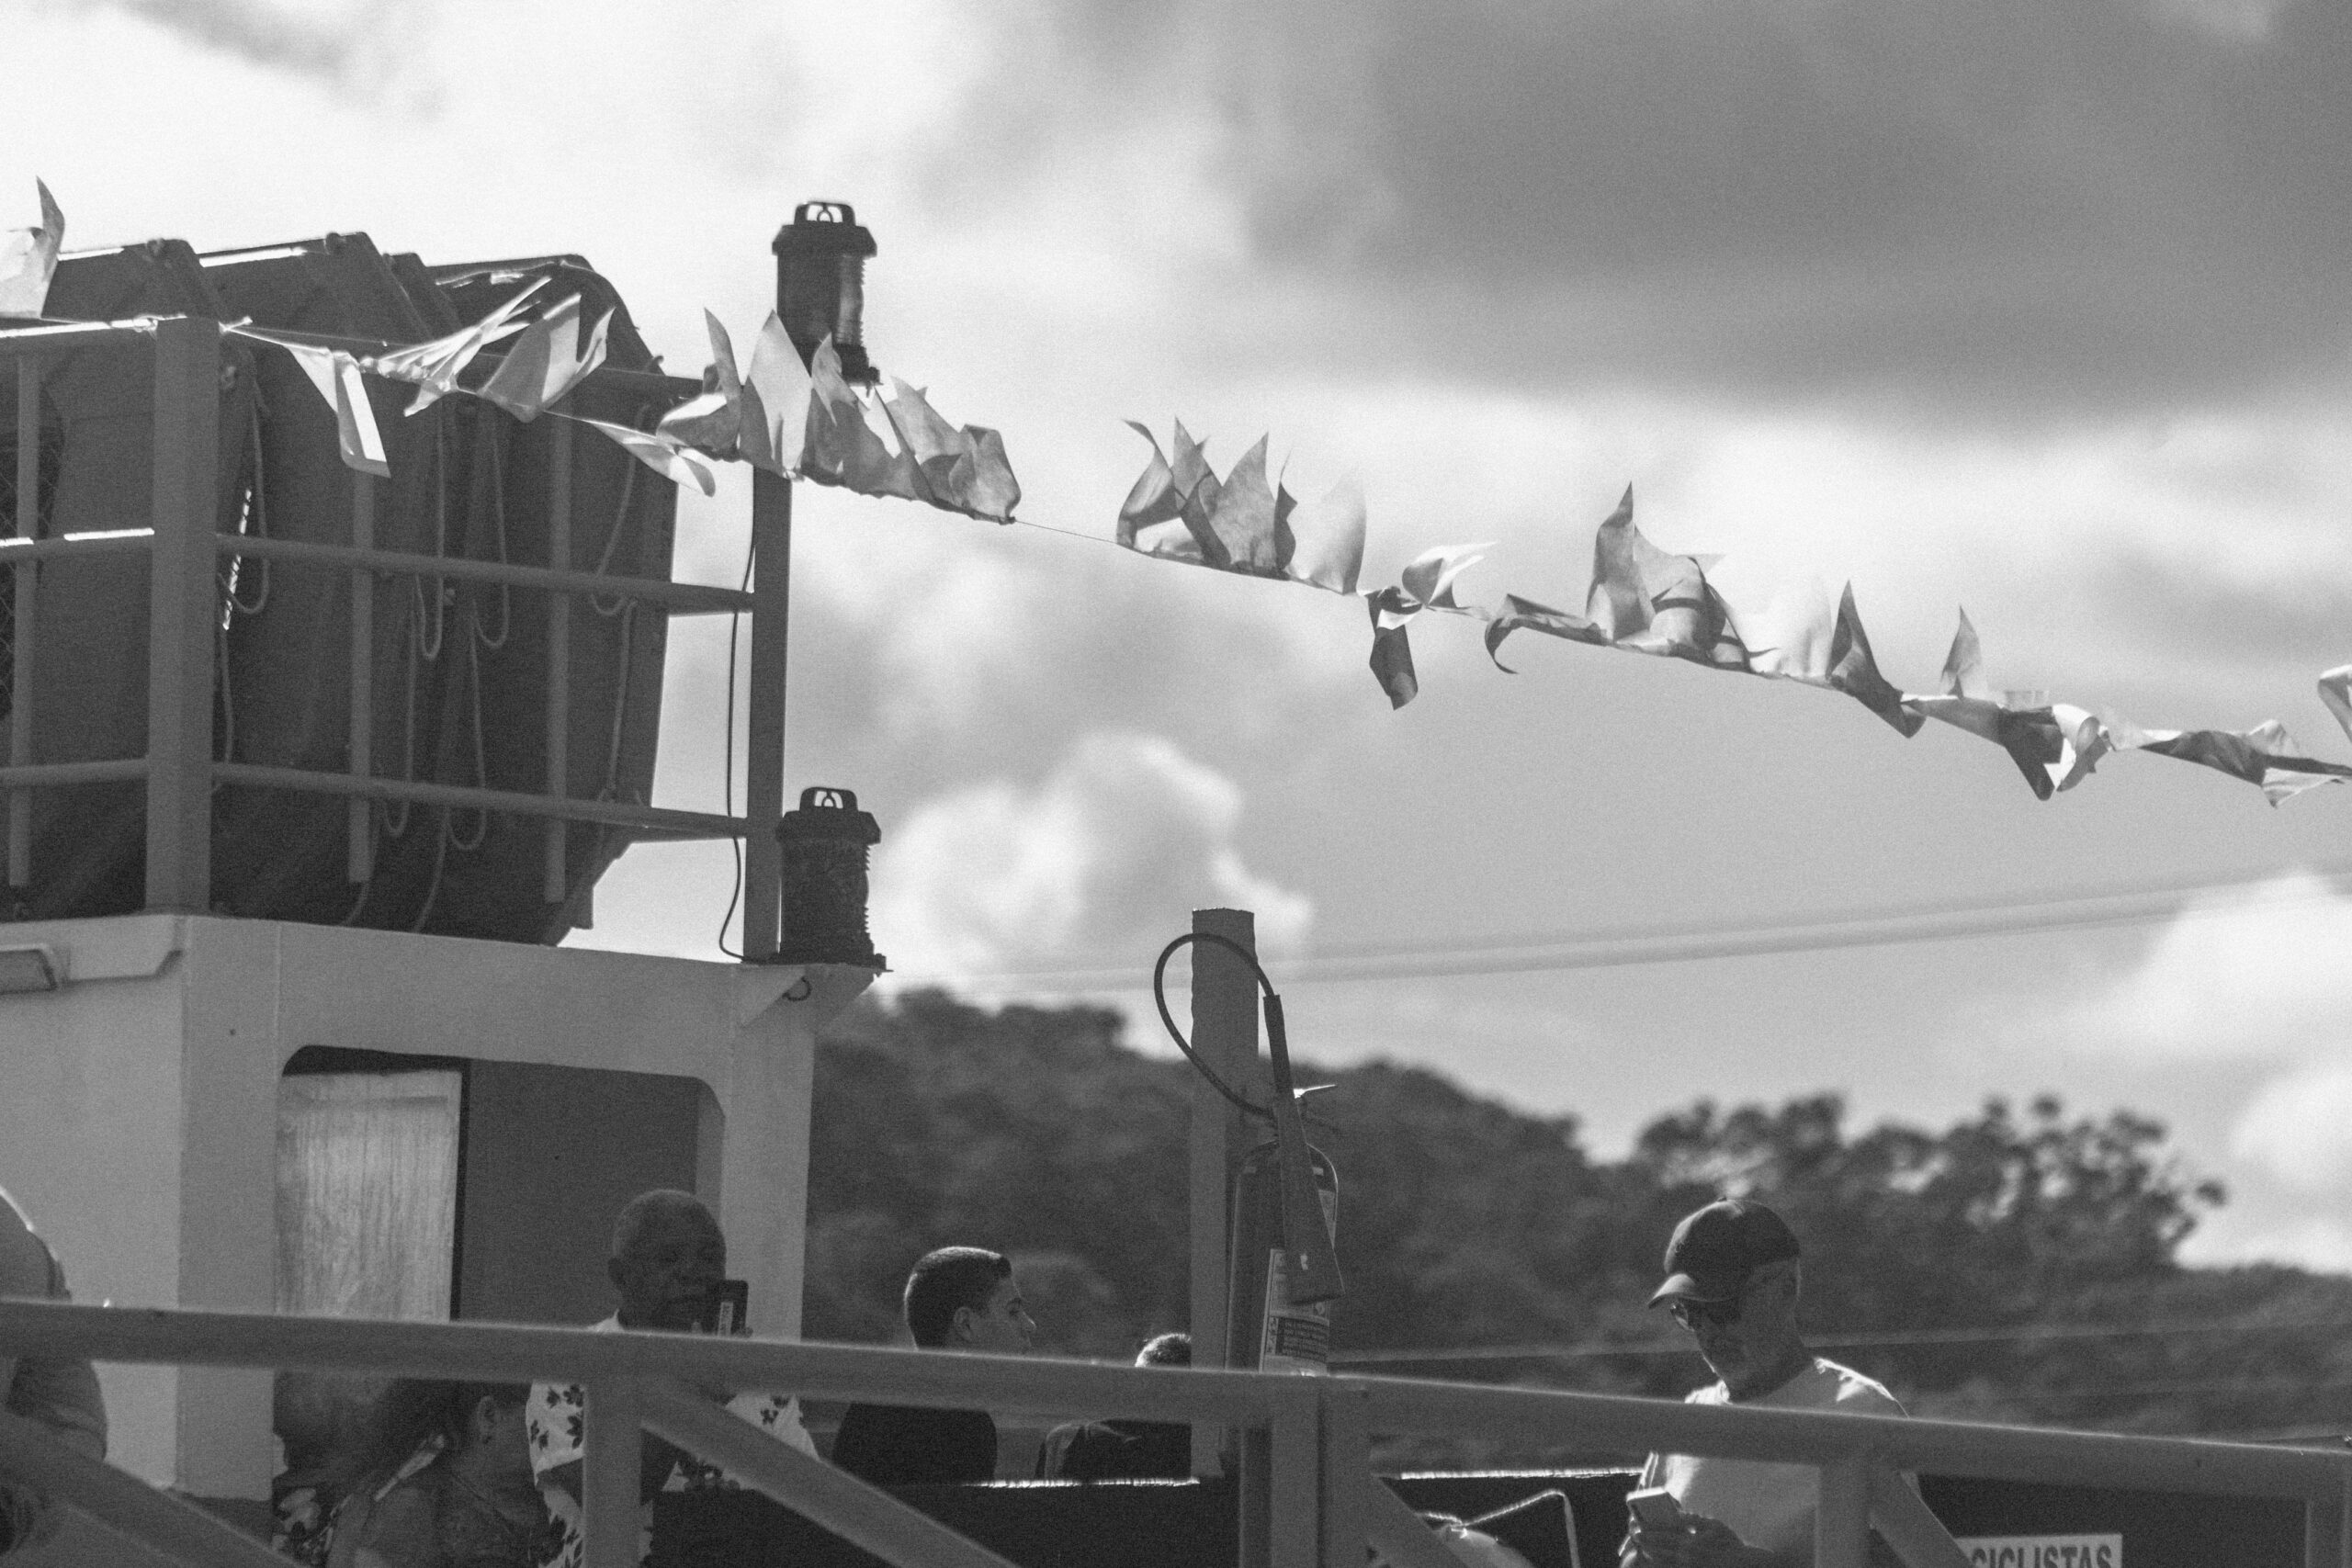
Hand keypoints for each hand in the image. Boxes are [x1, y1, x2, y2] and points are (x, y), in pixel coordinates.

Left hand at [1625, 1511, 1771, 1567]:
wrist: (1743, 1566)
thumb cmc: (1730, 1544)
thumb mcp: (1715, 1526)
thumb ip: (1695, 1519)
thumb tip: (1678, 1513)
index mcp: (1691, 1542)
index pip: (1664, 1535)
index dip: (1649, 1531)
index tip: (1638, 1527)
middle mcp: (1686, 1557)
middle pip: (1659, 1550)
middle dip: (1646, 1543)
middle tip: (1635, 1537)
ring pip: (1663, 1564)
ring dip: (1651, 1557)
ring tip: (1643, 1550)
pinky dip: (1663, 1565)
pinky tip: (1657, 1562)